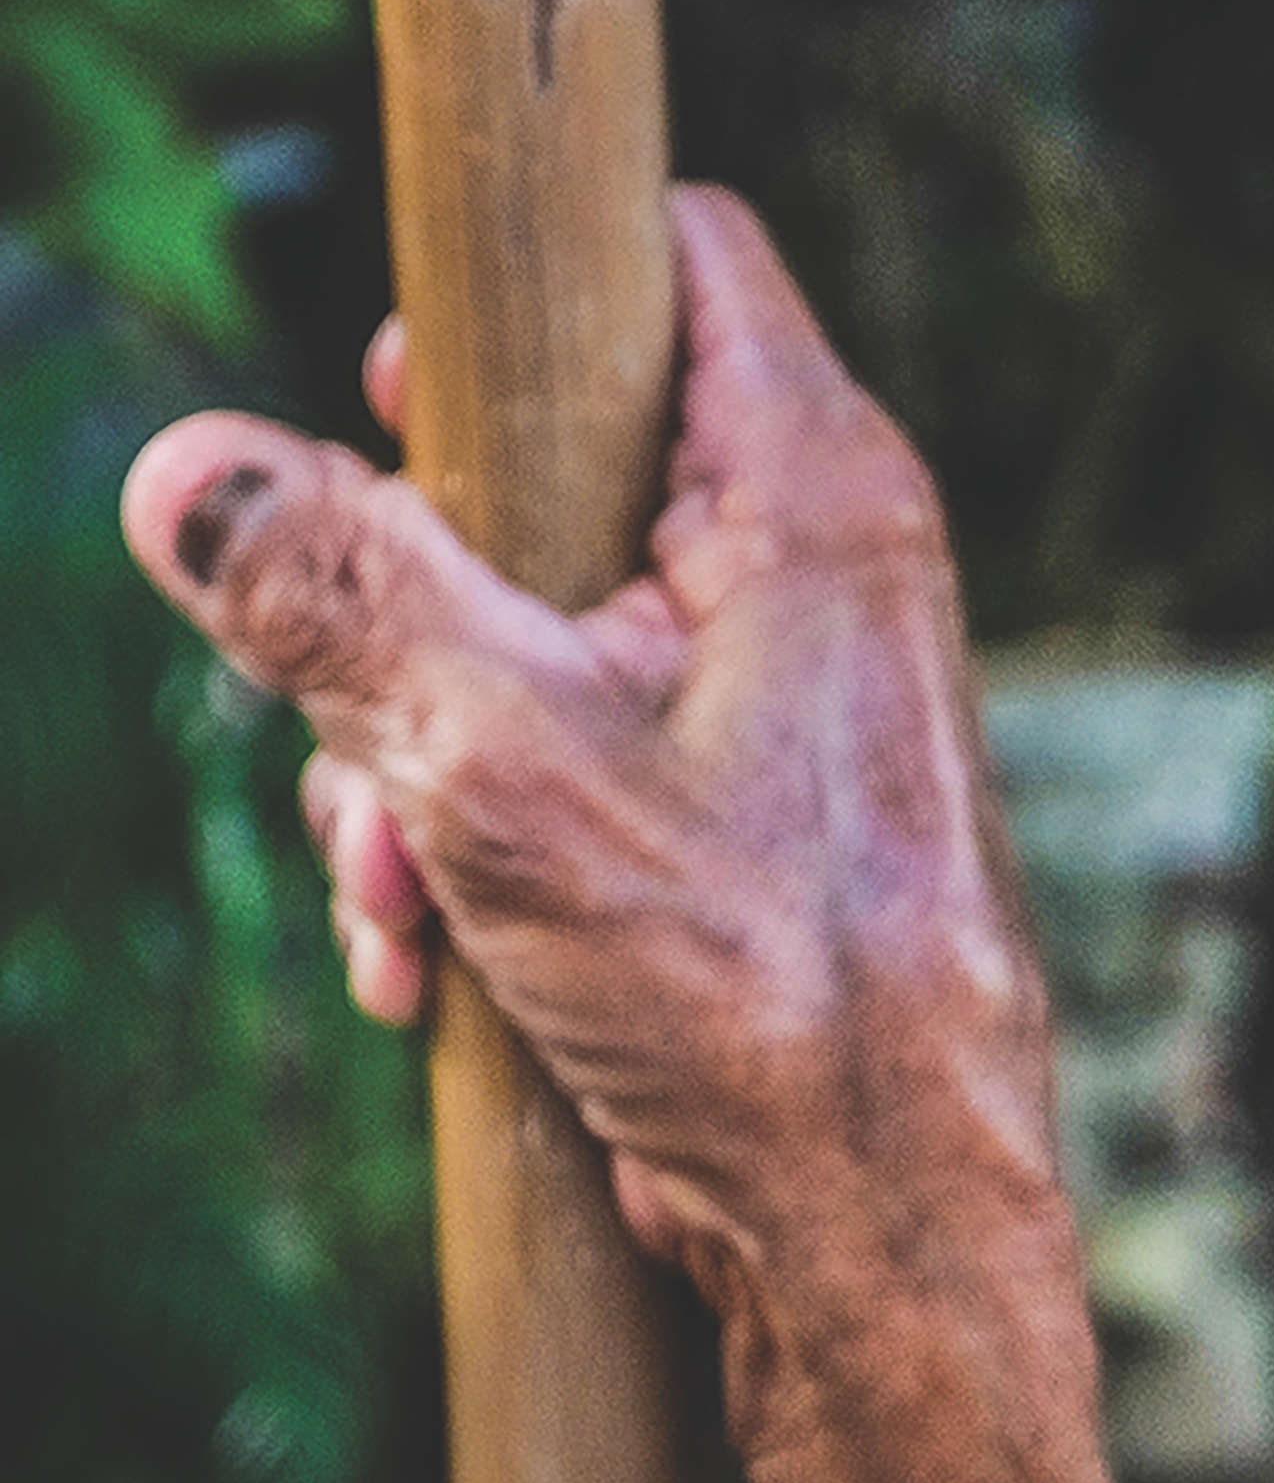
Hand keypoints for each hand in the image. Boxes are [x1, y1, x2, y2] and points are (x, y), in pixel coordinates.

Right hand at [120, 186, 1153, 1482]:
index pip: (674, 258)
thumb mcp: (497, 764)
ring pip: (518, 640)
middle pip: (542, 473)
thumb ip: (337, 595)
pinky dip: (471, 851)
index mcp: (811, 490)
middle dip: (402, 625)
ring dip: (412, 775)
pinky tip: (428, 971)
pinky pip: (556, 763)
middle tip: (369, 753)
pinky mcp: (737, 808)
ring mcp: (779, 689)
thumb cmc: (758, 982)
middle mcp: (816, 565)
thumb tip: (183, 465)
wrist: (880, 1225)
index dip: (516, 302)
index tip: (399, 397)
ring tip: (408, 911)